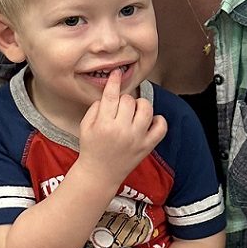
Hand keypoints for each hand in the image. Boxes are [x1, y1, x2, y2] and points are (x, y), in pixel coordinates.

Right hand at [77, 69, 166, 188]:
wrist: (99, 174)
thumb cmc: (91, 148)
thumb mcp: (85, 126)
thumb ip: (96, 107)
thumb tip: (110, 94)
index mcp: (104, 125)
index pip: (112, 96)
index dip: (114, 81)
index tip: (116, 73)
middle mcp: (122, 131)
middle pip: (129, 100)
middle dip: (123, 100)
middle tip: (118, 108)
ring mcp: (137, 139)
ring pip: (146, 109)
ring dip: (140, 106)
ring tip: (133, 112)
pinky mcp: (147, 146)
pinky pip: (161, 127)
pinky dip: (158, 120)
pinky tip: (149, 121)